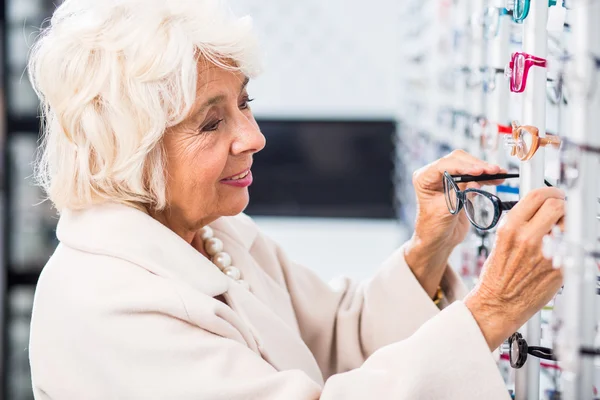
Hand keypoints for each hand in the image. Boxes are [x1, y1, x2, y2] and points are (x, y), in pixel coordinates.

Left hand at [405, 150, 505, 296]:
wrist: (439, 240)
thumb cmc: (434, 227)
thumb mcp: (445, 211)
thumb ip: (458, 195)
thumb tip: (474, 181)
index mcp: (424, 178)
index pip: (444, 165)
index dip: (463, 166)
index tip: (478, 171)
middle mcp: (434, 174)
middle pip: (458, 160)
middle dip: (477, 165)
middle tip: (494, 171)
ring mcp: (448, 177)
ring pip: (468, 165)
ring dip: (485, 170)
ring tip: (500, 174)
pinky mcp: (460, 184)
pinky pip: (474, 175)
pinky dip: (486, 177)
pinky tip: (498, 178)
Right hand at [465, 187, 564, 349]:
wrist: (498, 303)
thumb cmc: (497, 275)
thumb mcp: (501, 240)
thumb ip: (520, 222)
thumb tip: (541, 208)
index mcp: (510, 228)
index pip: (537, 195)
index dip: (549, 191)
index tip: (553, 195)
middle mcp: (528, 238)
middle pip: (557, 205)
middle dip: (561, 204)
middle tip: (560, 209)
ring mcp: (546, 253)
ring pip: (568, 224)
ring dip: (566, 225)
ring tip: (558, 233)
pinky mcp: (559, 268)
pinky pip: (571, 246)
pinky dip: (568, 245)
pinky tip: (558, 252)